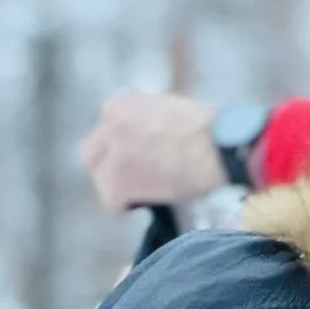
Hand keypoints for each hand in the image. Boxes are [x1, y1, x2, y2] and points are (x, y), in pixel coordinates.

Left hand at [79, 92, 225, 211]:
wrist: (217, 148)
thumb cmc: (205, 129)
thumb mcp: (166, 107)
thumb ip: (144, 119)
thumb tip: (142, 138)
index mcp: (120, 103)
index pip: (105, 127)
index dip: (118, 147)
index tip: (134, 158)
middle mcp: (109, 124)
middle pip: (92, 153)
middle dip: (108, 167)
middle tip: (129, 180)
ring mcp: (111, 154)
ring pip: (100, 178)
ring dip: (117, 187)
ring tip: (141, 193)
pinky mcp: (117, 182)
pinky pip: (112, 201)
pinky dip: (126, 205)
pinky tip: (145, 202)